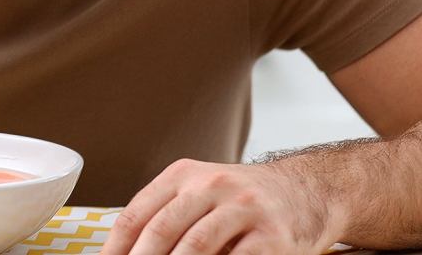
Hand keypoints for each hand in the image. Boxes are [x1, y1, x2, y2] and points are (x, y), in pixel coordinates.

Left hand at [101, 158, 344, 254]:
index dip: (117, 246)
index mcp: (183, 174)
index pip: (137, 213)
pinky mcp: (272, 236)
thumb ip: (166, 216)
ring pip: (196, 247)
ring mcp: (243, 208)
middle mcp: (211, 185)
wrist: (305, 191)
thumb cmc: (240, 200)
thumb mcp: (199, 192)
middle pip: (162, 230)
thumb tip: (123, 251)